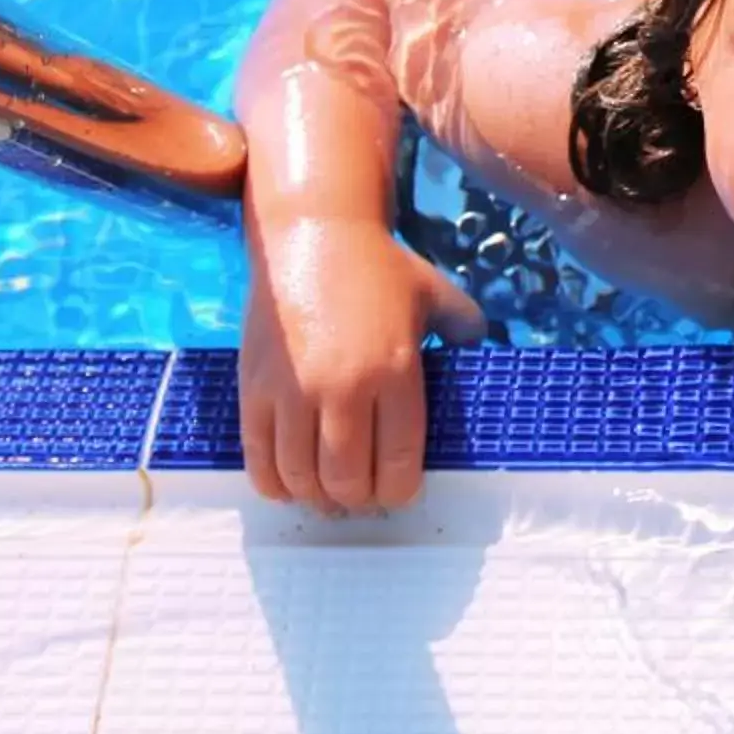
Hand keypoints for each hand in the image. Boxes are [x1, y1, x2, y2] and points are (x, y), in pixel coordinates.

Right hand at [239, 215, 487, 511]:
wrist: (312, 233)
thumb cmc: (379, 267)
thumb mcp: (435, 293)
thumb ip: (465, 328)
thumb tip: (479, 356)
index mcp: (395, 372)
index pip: (398, 464)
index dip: (399, 493)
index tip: (398, 493)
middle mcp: (342, 388)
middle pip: (348, 481)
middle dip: (359, 501)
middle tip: (363, 497)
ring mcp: (293, 391)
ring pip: (302, 478)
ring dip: (317, 499)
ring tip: (328, 495)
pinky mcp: (254, 388)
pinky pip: (258, 460)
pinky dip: (275, 485)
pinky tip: (289, 484)